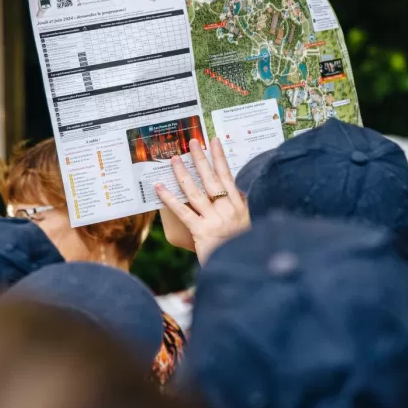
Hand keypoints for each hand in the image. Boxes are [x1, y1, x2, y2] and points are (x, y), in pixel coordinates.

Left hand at [155, 137, 249, 263]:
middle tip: (191, 142)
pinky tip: (159, 187)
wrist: (244, 266)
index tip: (214, 141)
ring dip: (183, 174)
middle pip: (211, 179)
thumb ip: (239, 207)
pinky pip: (183, 211)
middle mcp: (228, 210)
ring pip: (195, 192)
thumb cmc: (243, 247)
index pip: (228, 176)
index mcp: (240, 206)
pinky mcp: (202, 232)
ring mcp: (215, 220)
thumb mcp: (248, 224)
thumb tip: (233, 190)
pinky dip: (169, 198)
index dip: (220, 158)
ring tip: (173, 159)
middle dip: (201, 158)